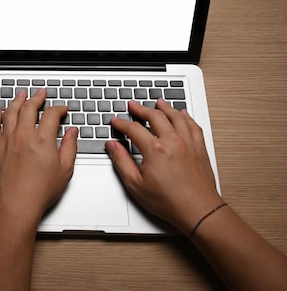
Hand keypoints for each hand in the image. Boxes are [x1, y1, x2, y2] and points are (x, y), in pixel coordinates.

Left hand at [0, 88, 77, 220]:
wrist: (15, 205)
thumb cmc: (39, 192)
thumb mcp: (65, 170)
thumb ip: (70, 147)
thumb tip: (73, 133)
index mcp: (43, 140)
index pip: (52, 115)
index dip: (59, 109)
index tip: (62, 109)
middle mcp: (23, 136)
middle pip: (29, 108)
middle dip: (37, 98)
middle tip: (41, 93)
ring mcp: (6, 140)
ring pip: (11, 112)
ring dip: (17, 101)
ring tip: (21, 95)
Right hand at [105, 99, 222, 234]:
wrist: (198, 210)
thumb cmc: (169, 201)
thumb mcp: (135, 184)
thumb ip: (121, 161)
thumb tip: (112, 146)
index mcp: (155, 149)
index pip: (133, 129)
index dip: (121, 123)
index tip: (116, 121)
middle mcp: (173, 142)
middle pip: (155, 116)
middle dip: (141, 109)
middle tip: (133, 105)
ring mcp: (188, 143)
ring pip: (176, 117)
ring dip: (165, 108)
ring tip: (158, 102)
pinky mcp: (199, 149)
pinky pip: (193, 126)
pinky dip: (186, 117)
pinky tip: (183, 114)